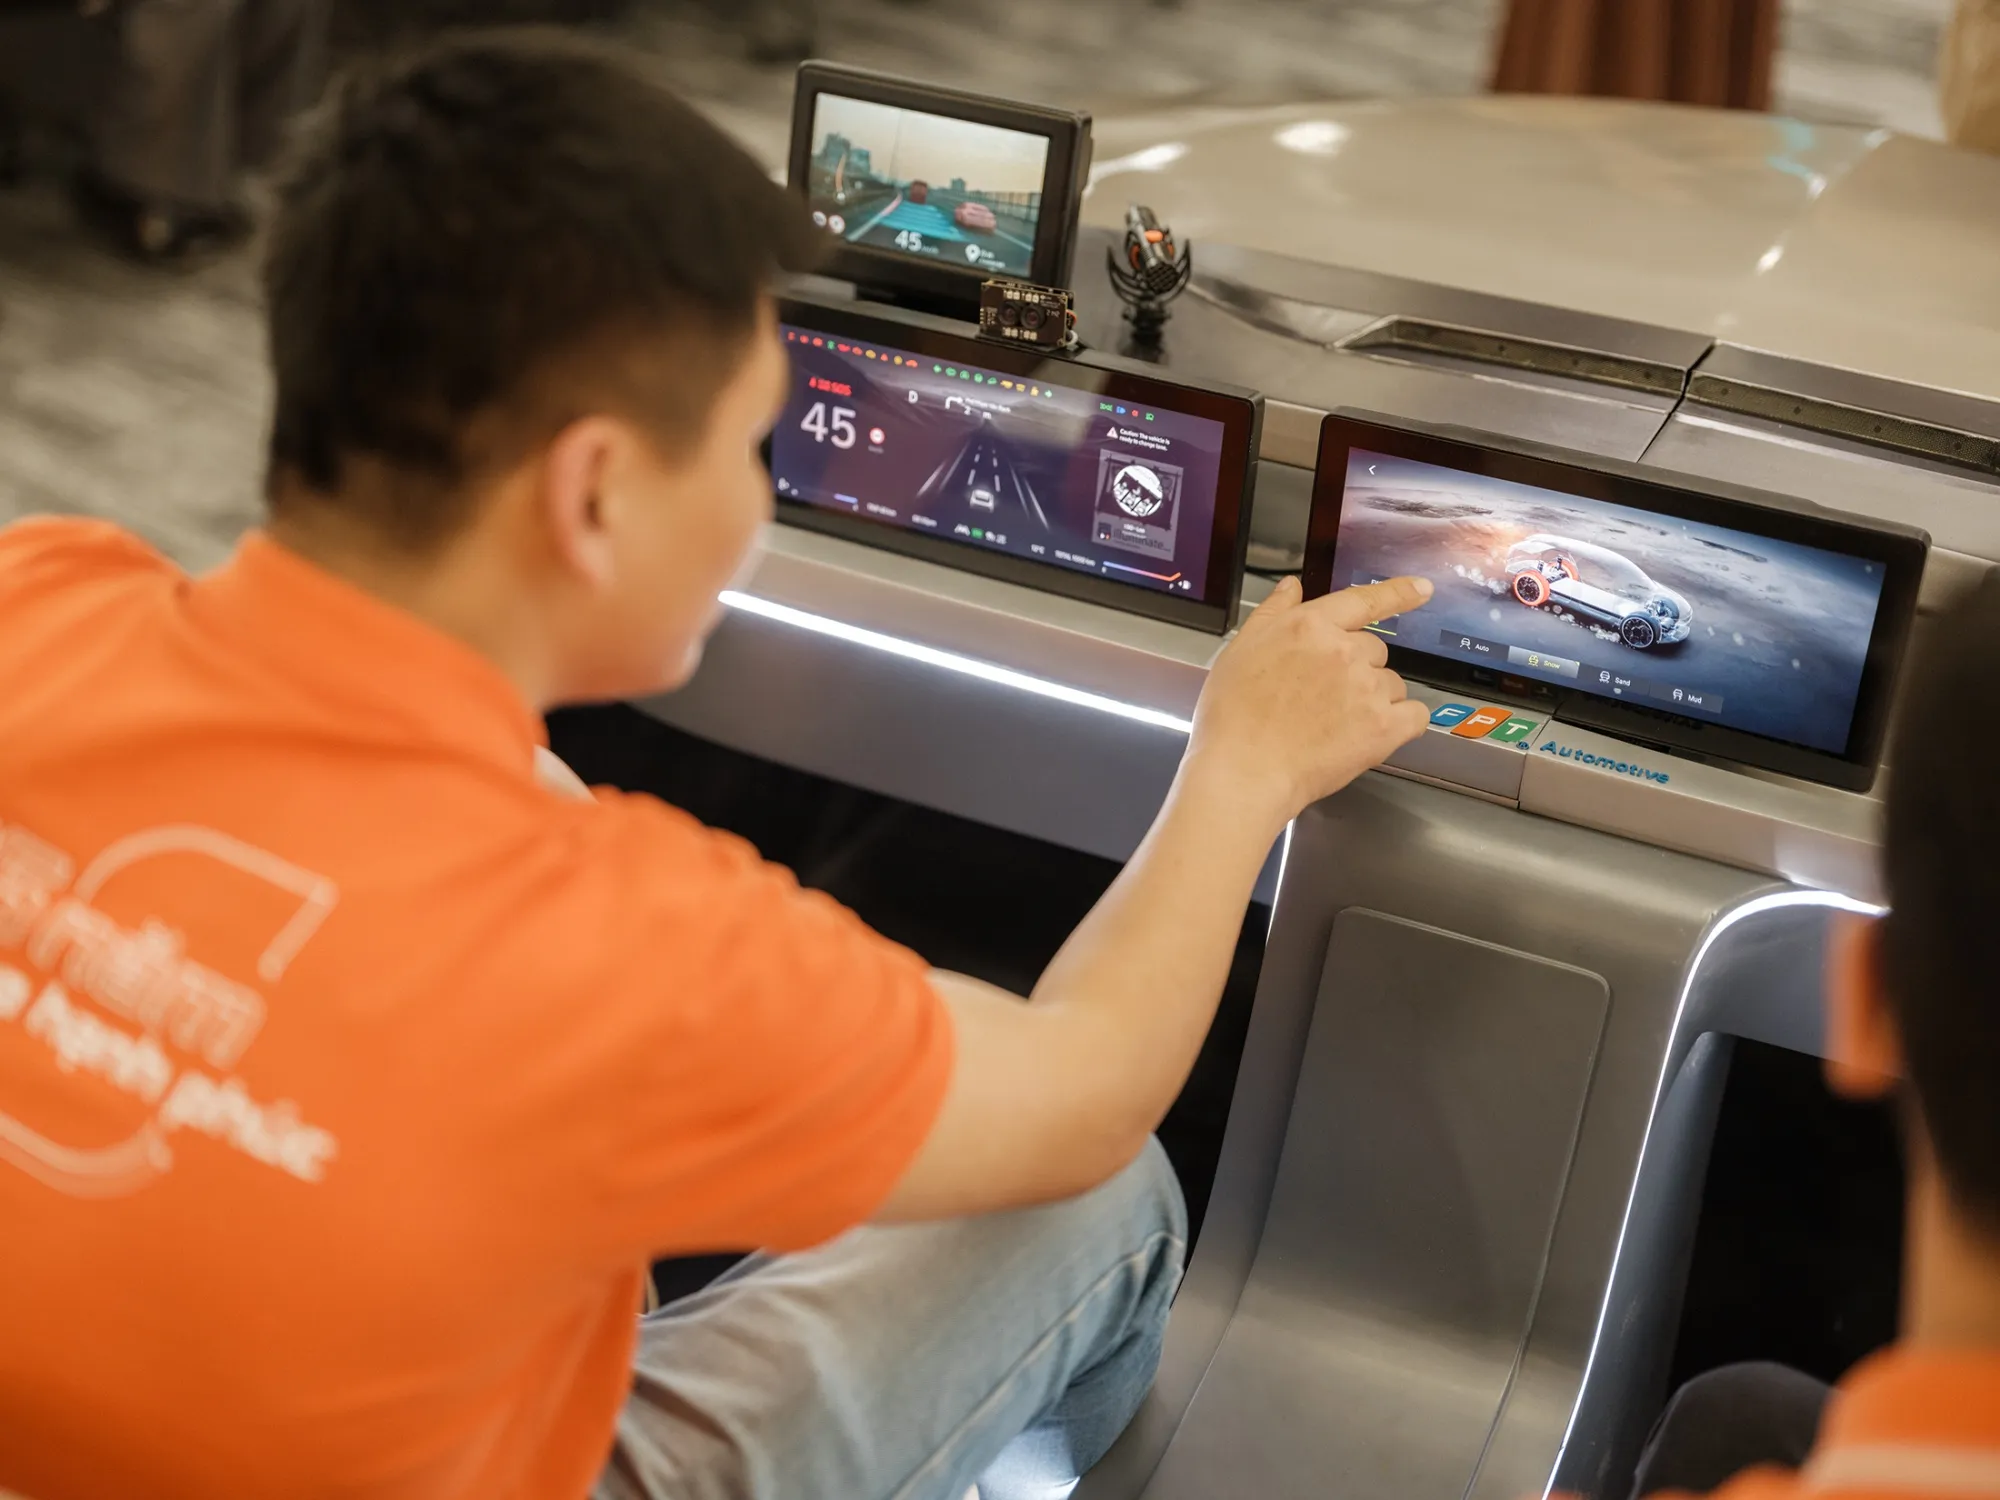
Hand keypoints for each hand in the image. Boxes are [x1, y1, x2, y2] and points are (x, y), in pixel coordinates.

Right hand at [1185, 574, 1433, 828]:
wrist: (1245, 770)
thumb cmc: (1233, 716)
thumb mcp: (1240, 650)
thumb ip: (1273, 613)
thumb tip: (1292, 588)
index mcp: (1310, 626)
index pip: (1364, 600)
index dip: (1398, 592)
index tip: (1422, 588)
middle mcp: (1344, 650)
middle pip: (1374, 650)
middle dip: (1357, 669)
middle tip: (1324, 698)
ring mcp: (1367, 688)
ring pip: (1391, 684)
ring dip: (1375, 699)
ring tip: (1335, 724)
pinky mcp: (1384, 726)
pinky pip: (1415, 715)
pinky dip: (1402, 723)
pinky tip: (1374, 734)